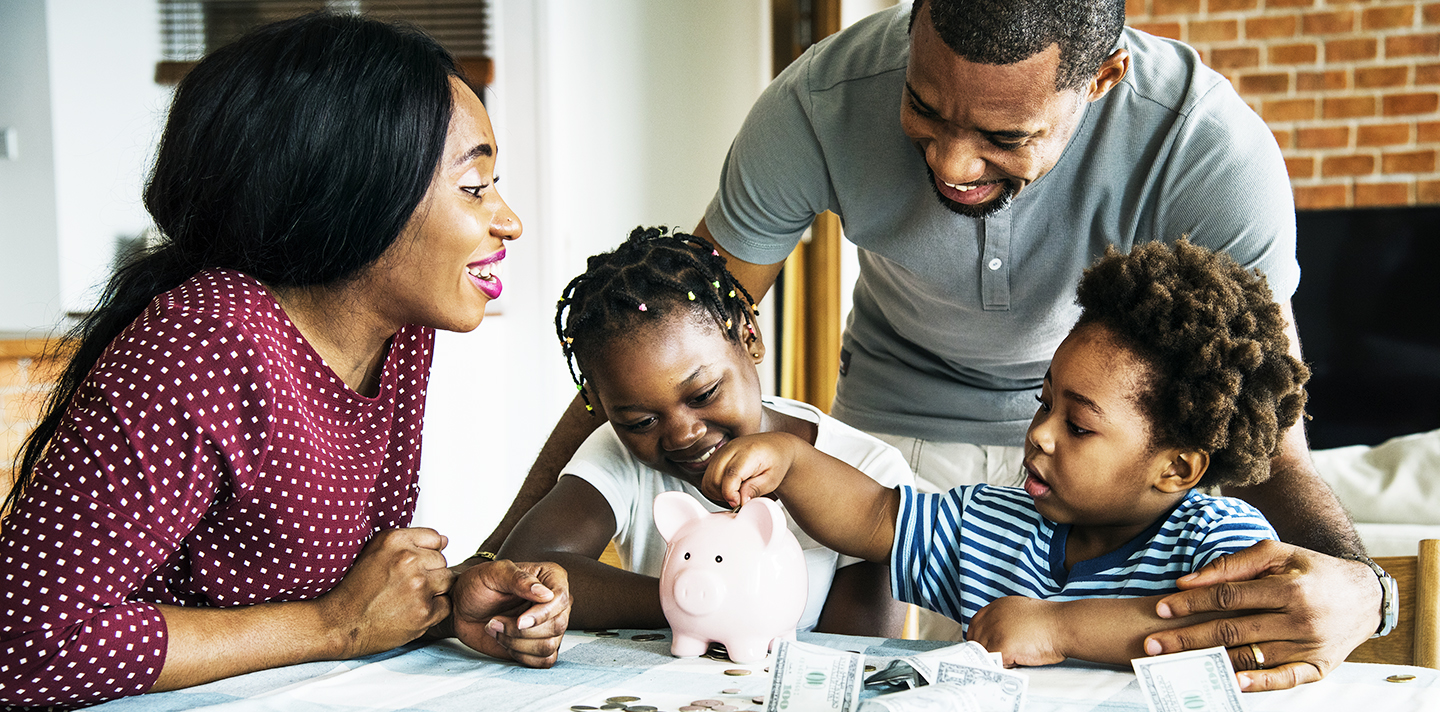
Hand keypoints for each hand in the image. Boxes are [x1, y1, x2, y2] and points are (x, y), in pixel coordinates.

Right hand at [316, 527, 454, 657]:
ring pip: (447, 581)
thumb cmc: (355, 590)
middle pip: (442, 561)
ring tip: (410, 597)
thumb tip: (445, 541)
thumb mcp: (374, 551)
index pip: (435, 538)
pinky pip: (446, 605)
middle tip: (406, 586)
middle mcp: (408, 560)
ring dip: (434, 590)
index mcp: (395, 540)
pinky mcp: (424, 611)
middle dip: (429, 572)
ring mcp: (419, 586)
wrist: (340, 623)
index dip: (425, 554)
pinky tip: (412, 611)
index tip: (412, 565)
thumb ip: (409, 542)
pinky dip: (434, 610)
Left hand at [451, 559, 571, 667]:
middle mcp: (555, 602)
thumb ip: (519, 580)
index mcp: (551, 578)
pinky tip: (505, 642)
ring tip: (496, 629)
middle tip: (495, 621)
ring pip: (549, 646)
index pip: (561, 599)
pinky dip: (521, 655)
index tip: (519, 620)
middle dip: (522, 631)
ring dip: (517, 643)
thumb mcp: (494, 573)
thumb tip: (546, 594)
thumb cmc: (477, 585)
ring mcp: (549, 625)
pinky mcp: (539, 645)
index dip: (542, 615)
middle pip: (558, 626)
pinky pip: (545, 660)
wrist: (461, 607)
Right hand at [701, 432, 802, 507]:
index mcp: (748, 452)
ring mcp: (721, 452)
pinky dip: (714, 489)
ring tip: (735, 495)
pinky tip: (729, 490)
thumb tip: (740, 501)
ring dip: (718, 494)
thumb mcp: (772, 479)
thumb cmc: (776, 461)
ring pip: (708, 481)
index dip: (731, 494)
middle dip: (724, 496)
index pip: (731, 475)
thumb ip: (755, 489)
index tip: (738, 504)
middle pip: (714, 479)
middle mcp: (731, 449)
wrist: (775, 447)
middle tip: (739, 501)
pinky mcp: (716, 457)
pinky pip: (707, 478)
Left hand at [967, 596, 1066, 666]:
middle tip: (1003, 657)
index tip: (985, 649)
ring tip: (1016, 656)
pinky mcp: (1001, 646)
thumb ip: (1004, 620)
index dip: (979, 639)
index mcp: (995, 607)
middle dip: (987, 651)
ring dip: (996, 659)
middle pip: (976, 641)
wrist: (1064, 625)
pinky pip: (994, 663)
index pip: (975, 626)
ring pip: (984, 654)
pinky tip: (1018, 661)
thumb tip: (994, 637)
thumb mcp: (1021, 612)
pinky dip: (1004, 666)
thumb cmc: (1050, 622)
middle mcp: (991, 617)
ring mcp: (995, 631)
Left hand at [1145, 540, 1378, 691]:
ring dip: (1210, 661)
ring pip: (1251, 656)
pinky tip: (1230, 683)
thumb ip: (1232, 565)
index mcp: (1288, 588)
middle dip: (1188, 638)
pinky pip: (1284, 680)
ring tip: (1176, 664)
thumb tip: (1187, 582)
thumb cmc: (1311, 570)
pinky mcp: (1319, 668)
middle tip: (1153, 644)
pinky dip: (1257, 684)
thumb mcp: (1277, 553)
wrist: (1365, 596)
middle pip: (1232, 630)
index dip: (1192, 602)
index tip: (1162, 608)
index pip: (1228, 597)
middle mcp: (1300, 619)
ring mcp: (1310, 647)